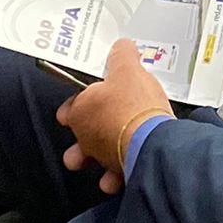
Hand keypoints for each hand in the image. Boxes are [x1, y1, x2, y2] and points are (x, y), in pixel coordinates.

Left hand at [57, 38, 173, 196]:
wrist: (153, 139)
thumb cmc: (134, 105)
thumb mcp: (129, 69)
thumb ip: (122, 55)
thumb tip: (121, 47)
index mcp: (81, 110)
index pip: (69, 106)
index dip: (79, 100)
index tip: (91, 93)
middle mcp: (85, 137)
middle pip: (77, 134)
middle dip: (85, 130)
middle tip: (102, 119)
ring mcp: (101, 157)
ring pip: (89, 160)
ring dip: (97, 156)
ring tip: (111, 146)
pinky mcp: (120, 171)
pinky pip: (113, 176)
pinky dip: (118, 174)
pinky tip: (128, 163)